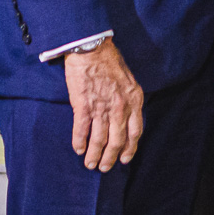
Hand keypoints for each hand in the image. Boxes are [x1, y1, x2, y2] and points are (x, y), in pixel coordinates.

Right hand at [63, 40, 143, 171]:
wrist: (91, 47)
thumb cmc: (109, 60)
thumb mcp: (128, 80)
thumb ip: (128, 99)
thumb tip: (125, 116)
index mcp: (134, 100)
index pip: (135, 132)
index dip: (130, 148)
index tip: (125, 159)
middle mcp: (120, 107)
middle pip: (117, 141)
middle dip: (110, 158)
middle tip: (104, 167)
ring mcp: (102, 108)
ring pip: (99, 140)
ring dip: (94, 155)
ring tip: (90, 164)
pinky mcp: (83, 105)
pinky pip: (82, 130)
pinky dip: (79, 142)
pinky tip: (78, 149)